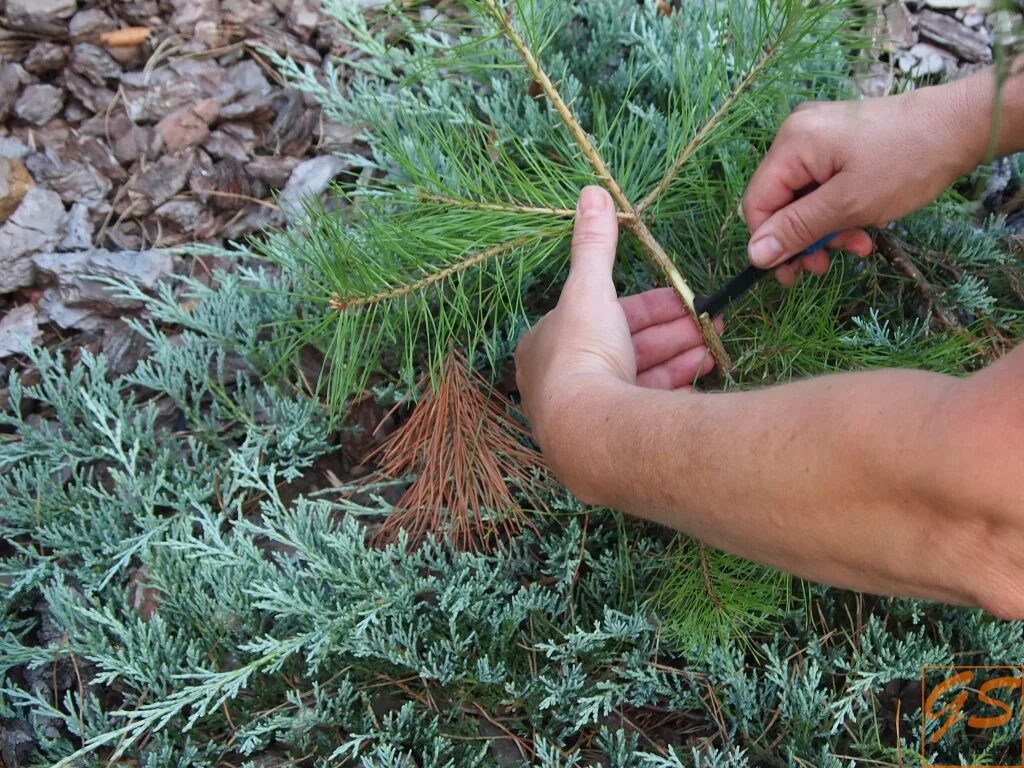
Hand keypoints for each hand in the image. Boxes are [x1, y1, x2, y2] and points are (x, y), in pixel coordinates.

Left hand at [514, 186, 717, 465]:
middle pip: (625, 349)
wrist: (590, 431)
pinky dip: (676, 392)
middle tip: (710, 321)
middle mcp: (562, 383)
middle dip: (672, 333)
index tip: (682, 300)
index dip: (646, 306)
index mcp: (546, 345)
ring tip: (715, 345)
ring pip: (641, 379)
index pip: (601, 316)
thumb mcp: (589, 289)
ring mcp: (588, 416)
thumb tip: (591, 192)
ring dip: (680, 358)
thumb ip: (594, 245)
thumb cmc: (583, 354)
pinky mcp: (612, 442)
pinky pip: (649, 411)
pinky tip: (703, 379)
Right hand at [742, 87, 977, 285]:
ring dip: (825, 230)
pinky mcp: (838, 143)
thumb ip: (797, 230)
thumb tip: (754, 255)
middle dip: (803, 238)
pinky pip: (823, 186)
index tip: (794, 271)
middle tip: (826, 265)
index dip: (770, 241)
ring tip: (857, 245)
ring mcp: (819, 137)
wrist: (963, 125)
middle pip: (780, 202)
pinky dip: (838, 211)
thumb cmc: (908, 161)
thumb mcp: (849, 205)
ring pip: (803, 198)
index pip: (757, 203)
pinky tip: (863, 226)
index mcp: (792, 144)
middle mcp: (797, 135)